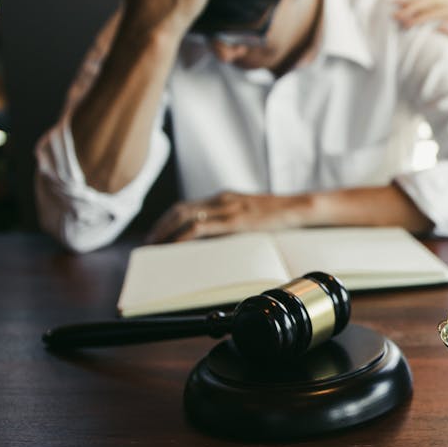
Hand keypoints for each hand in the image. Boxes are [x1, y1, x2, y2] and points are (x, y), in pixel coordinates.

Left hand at [147, 191, 308, 242]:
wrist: (299, 207)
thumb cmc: (279, 215)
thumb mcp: (251, 216)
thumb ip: (233, 222)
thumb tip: (216, 240)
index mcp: (225, 198)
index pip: (187, 206)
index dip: (167, 220)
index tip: (156, 234)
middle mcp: (222, 200)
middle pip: (180, 210)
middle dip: (161, 227)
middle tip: (148, 244)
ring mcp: (227, 208)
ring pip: (185, 217)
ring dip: (166, 233)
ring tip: (155, 248)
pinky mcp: (234, 220)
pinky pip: (201, 228)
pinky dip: (183, 236)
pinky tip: (175, 247)